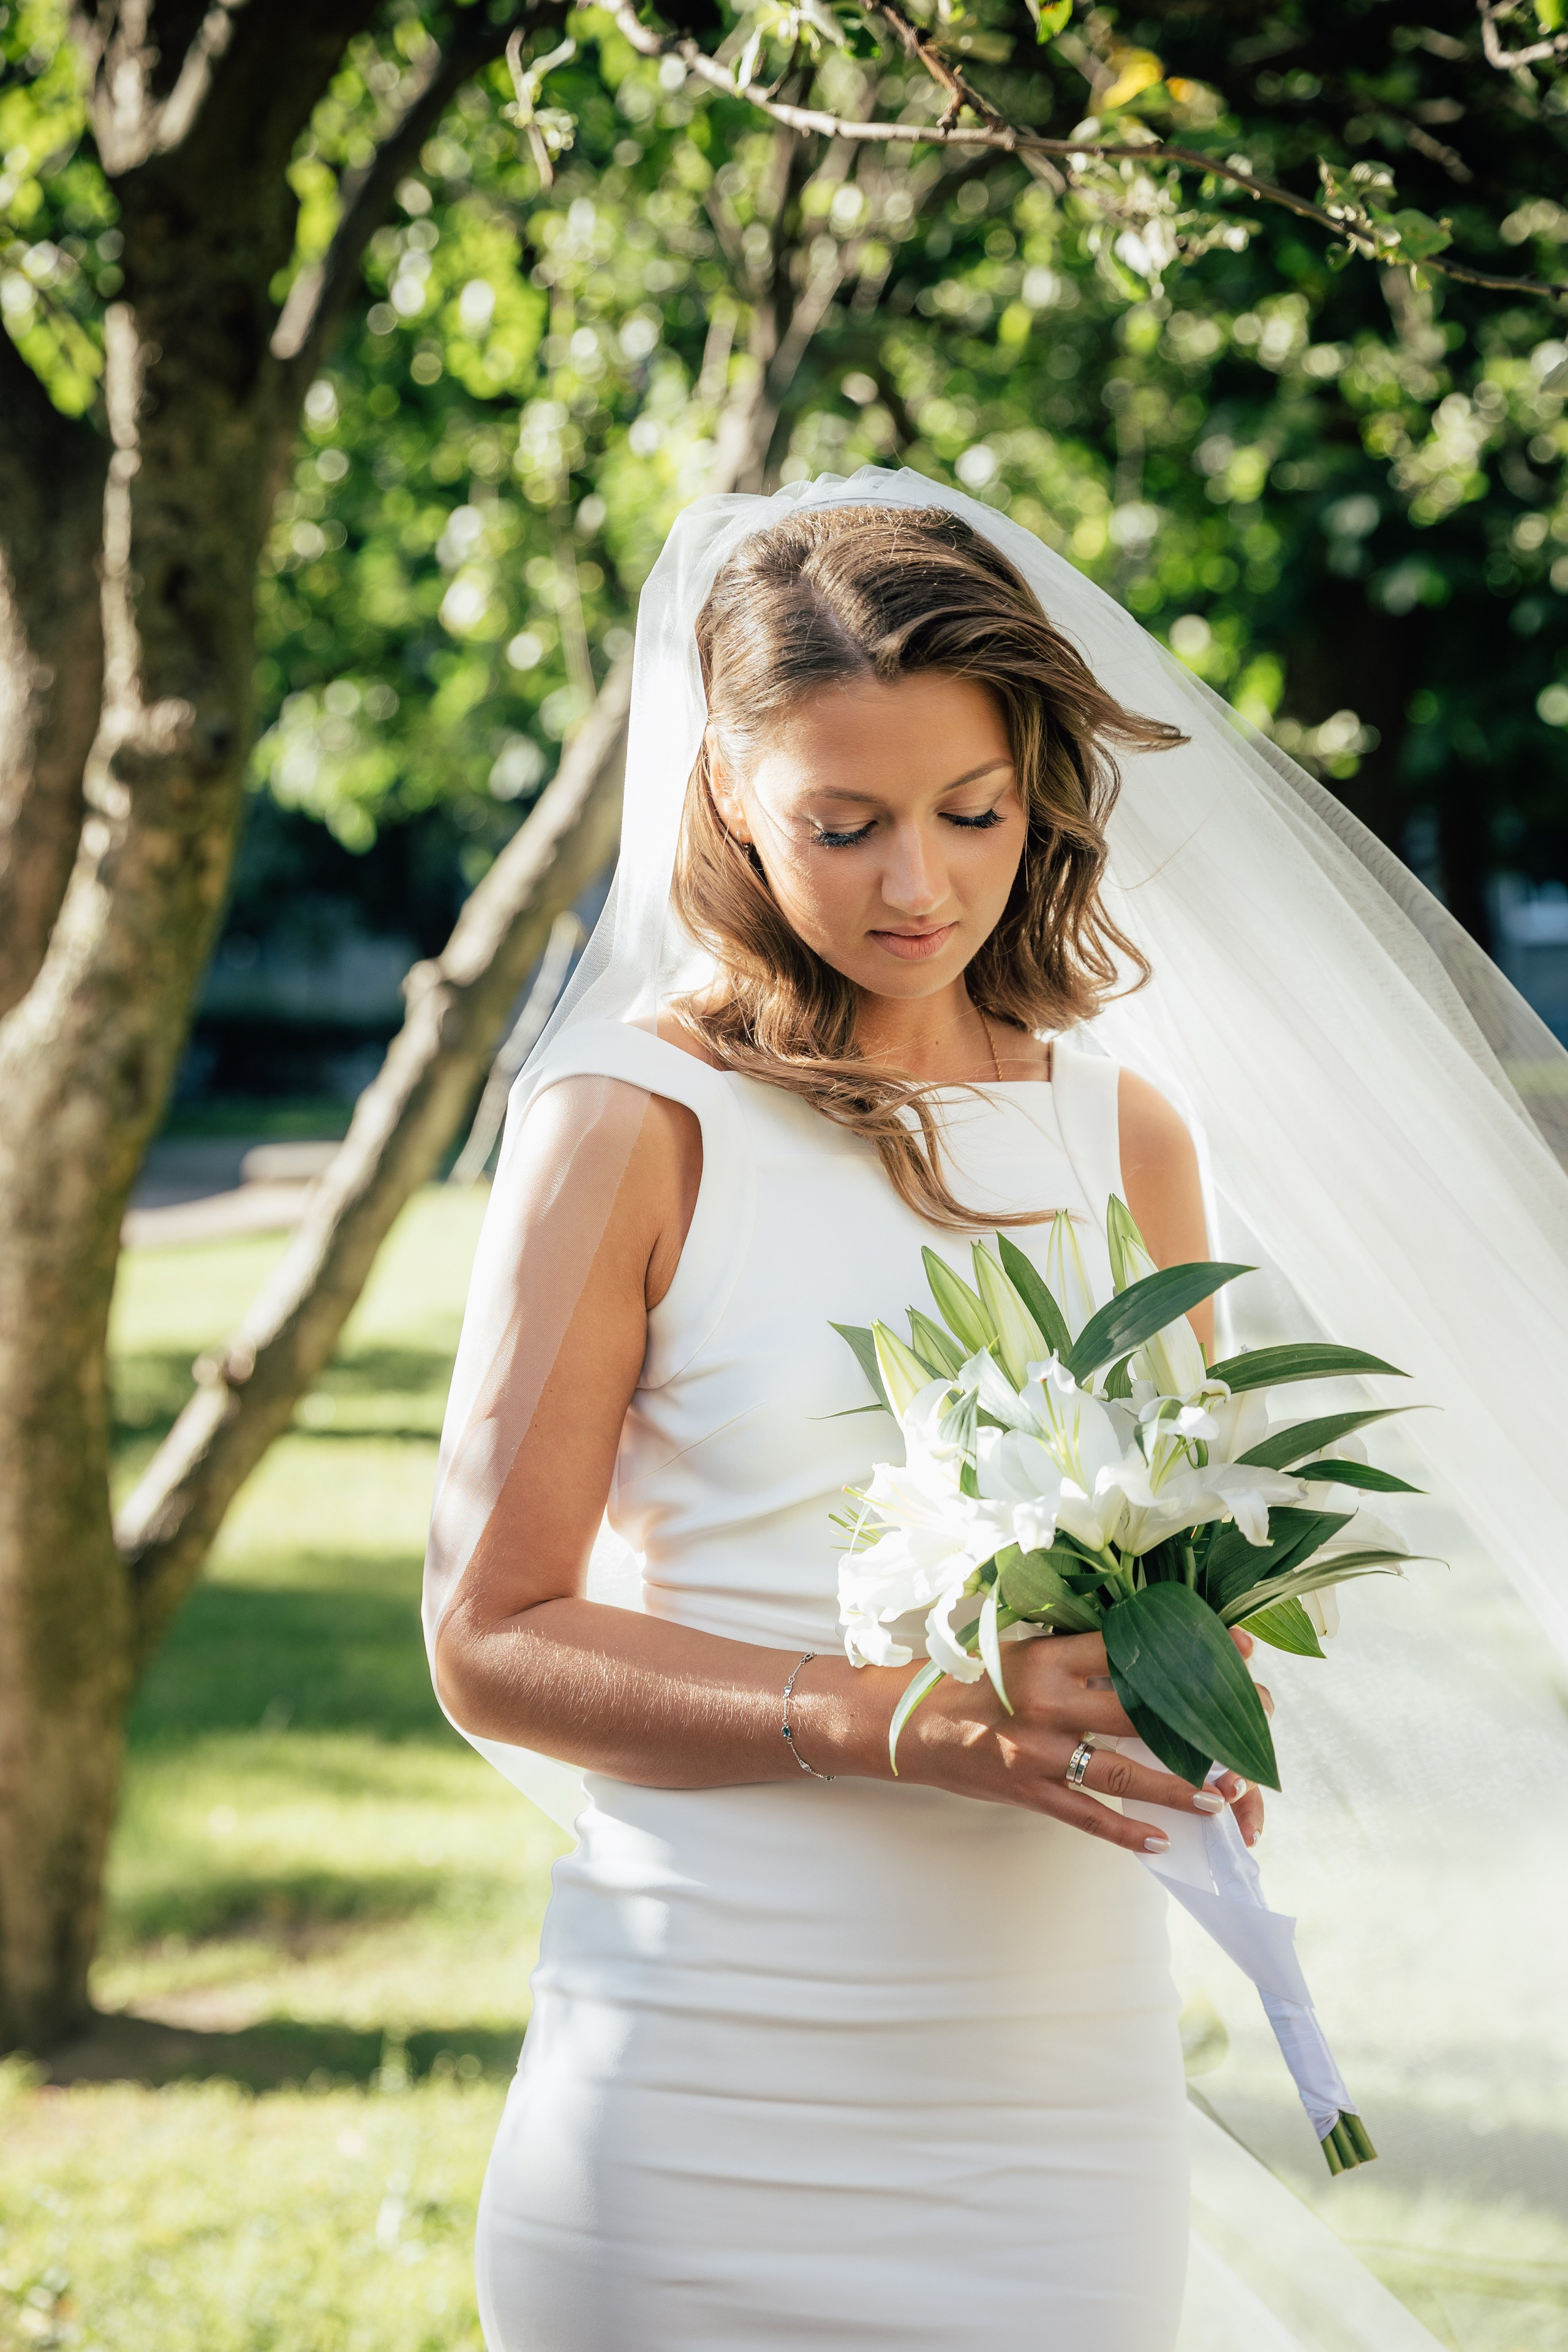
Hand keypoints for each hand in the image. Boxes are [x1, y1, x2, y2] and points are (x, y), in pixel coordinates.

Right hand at [895, 1629, 1260, 1857]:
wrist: (902, 1722)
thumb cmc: (964, 1677)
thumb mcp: (1019, 1648)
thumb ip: (1075, 1653)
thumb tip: (1144, 1651)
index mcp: (1047, 1657)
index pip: (1131, 1650)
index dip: (1188, 1651)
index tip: (1238, 1650)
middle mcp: (1047, 1703)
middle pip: (1141, 1712)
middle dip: (1201, 1721)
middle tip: (1250, 1724)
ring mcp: (1038, 1753)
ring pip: (1122, 1773)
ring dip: (1177, 1788)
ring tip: (1222, 1796)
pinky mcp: (1027, 1792)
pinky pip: (1086, 1816)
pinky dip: (1126, 1831)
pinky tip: (1162, 1841)